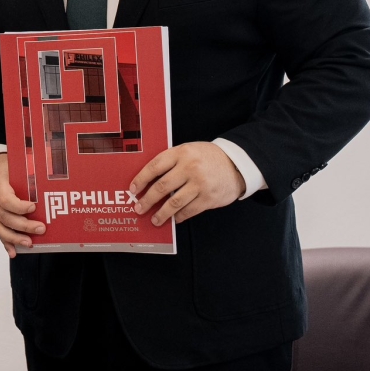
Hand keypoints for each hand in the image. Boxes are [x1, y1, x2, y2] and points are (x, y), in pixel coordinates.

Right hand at [0, 153, 43, 257]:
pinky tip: (14, 251)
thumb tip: (51, 182)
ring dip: (14, 238)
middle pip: (4, 216)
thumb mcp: (14, 165)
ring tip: (29, 243)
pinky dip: (5, 243)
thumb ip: (28, 174)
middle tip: (40, 229)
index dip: (19, 206)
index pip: (5, 199)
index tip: (34, 208)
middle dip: (23, 225)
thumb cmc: (4, 168)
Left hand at [129, 141, 245, 225]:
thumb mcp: (188, 151)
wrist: (236, 164)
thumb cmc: (207, 157)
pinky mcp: (209, 198)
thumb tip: (148, 181)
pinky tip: (174, 218)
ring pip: (174, 202)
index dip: (141, 179)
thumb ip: (171, 162)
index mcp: (181, 153)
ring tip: (154, 219)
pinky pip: (189, 210)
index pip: (155, 167)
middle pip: (162, 187)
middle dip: (147, 200)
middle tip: (138, 208)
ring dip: (161, 213)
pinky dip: (179, 216)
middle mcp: (189, 168)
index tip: (133, 190)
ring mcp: (200, 184)